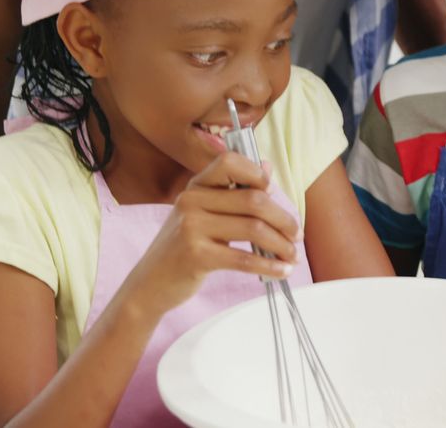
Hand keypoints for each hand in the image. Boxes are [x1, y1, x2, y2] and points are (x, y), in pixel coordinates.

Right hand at [121, 153, 301, 314]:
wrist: (150, 283)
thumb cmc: (182, 247)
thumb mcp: (202, 214)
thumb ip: (232, 192)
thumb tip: (267, 166)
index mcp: (195, 187)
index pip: (229, 162)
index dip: (257, 173)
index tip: (273, 192)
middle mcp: (191, 201)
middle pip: (252, 199)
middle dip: (282, 218)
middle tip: (296, 235)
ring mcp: (191, 227)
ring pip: (253, 228)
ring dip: (281, 244)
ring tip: (291, 256)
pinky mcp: (196, 255)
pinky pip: (244, 258)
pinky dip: (269, 265)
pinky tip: (280, 271)